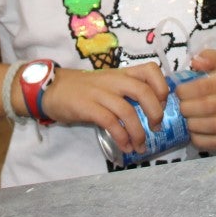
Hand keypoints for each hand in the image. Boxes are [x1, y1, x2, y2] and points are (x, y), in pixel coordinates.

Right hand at [39, 63, 169, 155]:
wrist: (52, 89)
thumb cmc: (84, 88)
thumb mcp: (108, 83)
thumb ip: (127, 91)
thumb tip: (151, 111)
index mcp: (121, 74)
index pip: (150, 70)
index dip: (162, 86)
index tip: (163, 103)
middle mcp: (113, 81)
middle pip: (143, 91)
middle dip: (156, 112)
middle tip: (157, 128)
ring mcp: (100, 93)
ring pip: (127, 111)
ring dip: (138, 132)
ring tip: (140, 146)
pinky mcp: (88, 107)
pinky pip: (110, 123)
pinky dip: (121, 137)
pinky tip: (125, 146)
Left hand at [175, 49, 215, 150]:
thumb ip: (209, 58)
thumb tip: (194, 62)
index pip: (206, 87)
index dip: (187, 90)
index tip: (178, 91)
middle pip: (208, 108)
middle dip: (187, 108)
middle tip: (178, 106)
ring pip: (213, 126)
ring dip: (193, 125)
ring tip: (184, 119)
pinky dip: (201, 140)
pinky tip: (192, 133)